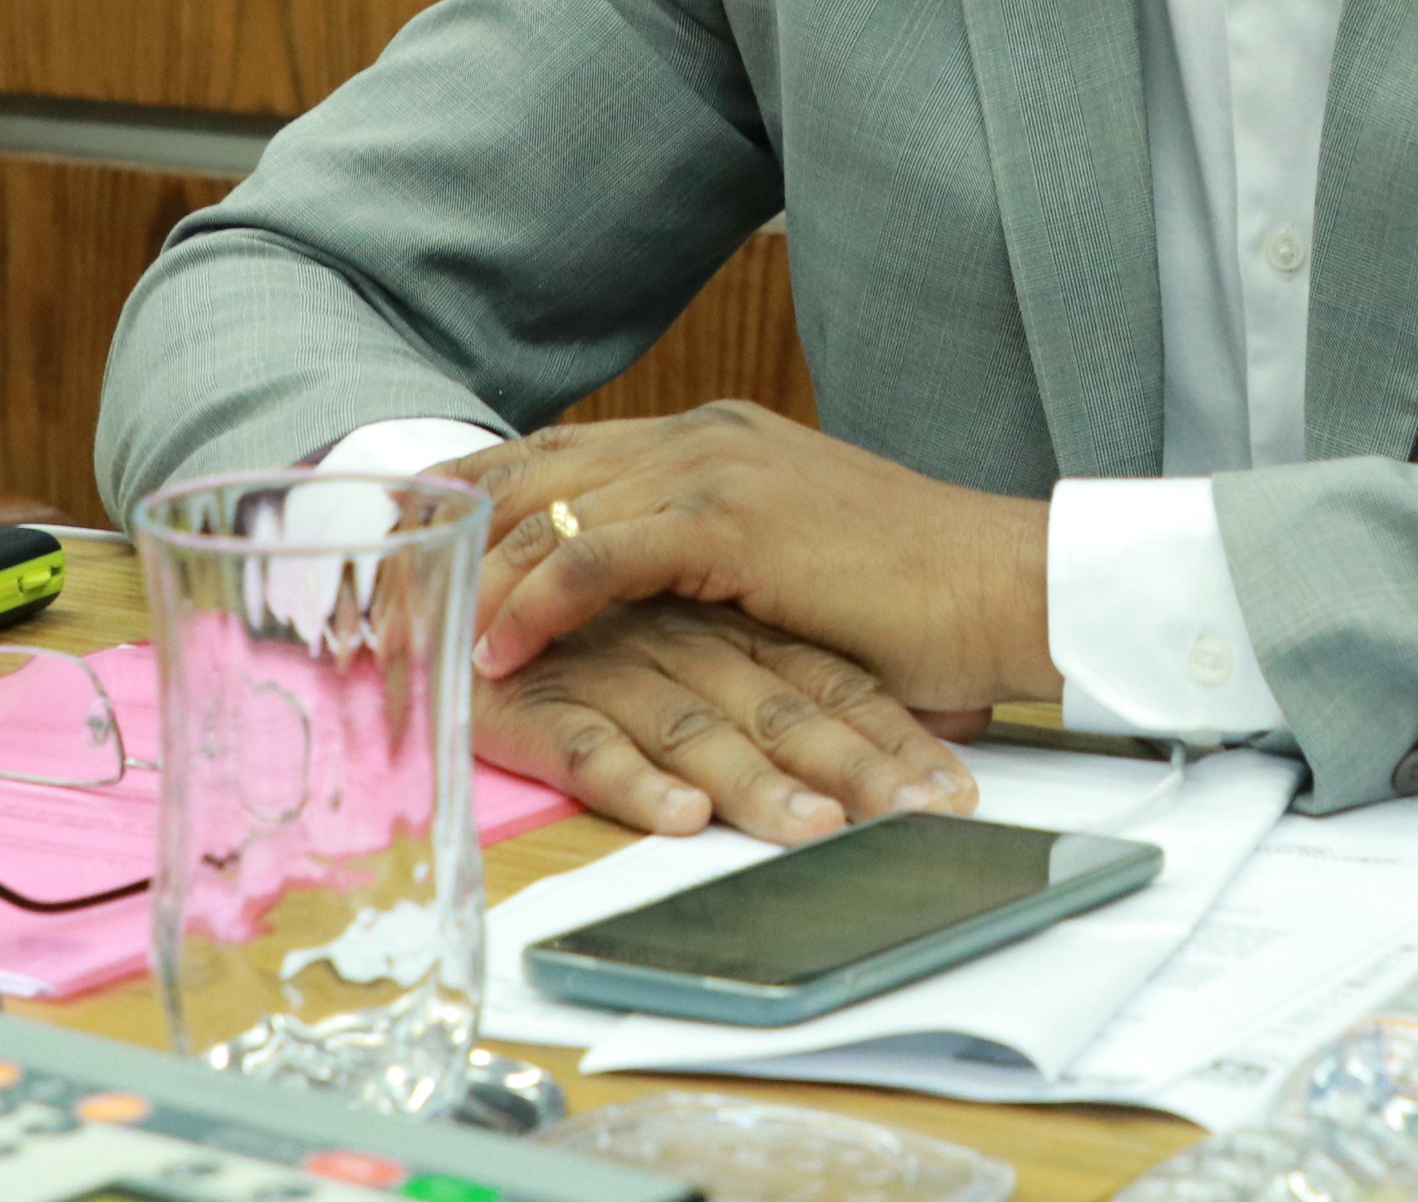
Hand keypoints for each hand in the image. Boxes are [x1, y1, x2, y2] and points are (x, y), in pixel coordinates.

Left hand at [450, 403, 1055, 711]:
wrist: (1008, 583)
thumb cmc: (916, 602)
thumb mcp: (786, 577)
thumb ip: (707, 575)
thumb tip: (637, 625)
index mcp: (711, 442)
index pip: (556, 455)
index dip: (472, 495)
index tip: (400, 543)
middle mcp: (701, 437)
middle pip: (529, 468)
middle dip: (439, 523)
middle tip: (364, 588)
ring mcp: (715, 467)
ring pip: (548, 507)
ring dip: (465, 570)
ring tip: (401, 626)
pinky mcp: (732, 518)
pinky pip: (599, 555)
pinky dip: (535, 599)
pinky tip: (494, 644)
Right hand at [478, 595, 979, 842]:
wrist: (464, 584)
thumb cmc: (589, 630)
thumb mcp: (702, 642)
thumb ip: (778, 680)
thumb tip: (903, 731)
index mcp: (730, 621)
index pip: (827, 682)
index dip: (890, 737)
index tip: (953, 797)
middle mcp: (683, 639)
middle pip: (780, 708)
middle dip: (853, 766)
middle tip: (919, 818)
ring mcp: (613, 665)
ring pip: (699, 728)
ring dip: (761, 785)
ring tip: (819, 833)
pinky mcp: (543, 699)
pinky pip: (593, 744)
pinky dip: (639, 782)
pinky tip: (682, 817)